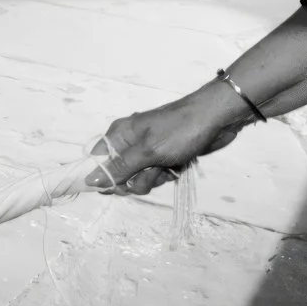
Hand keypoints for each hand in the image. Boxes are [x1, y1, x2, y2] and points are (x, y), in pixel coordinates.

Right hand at [91, 82, 251, 196]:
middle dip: (135, 180)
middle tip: (151, 172)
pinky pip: (156, 176)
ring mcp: (147, 152)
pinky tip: (177, 166)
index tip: (121, 186)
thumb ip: (119, 168)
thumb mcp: (147, 151)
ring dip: (154, 178)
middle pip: (119, 176)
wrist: (216, 119)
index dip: (105, 178)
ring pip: (139, 179)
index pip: (97, 162)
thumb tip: (90, 180)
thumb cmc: (180, 130)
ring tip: (168, 165)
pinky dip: (166, 175)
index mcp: (119, 135)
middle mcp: (129, 143)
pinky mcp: (163, 158)